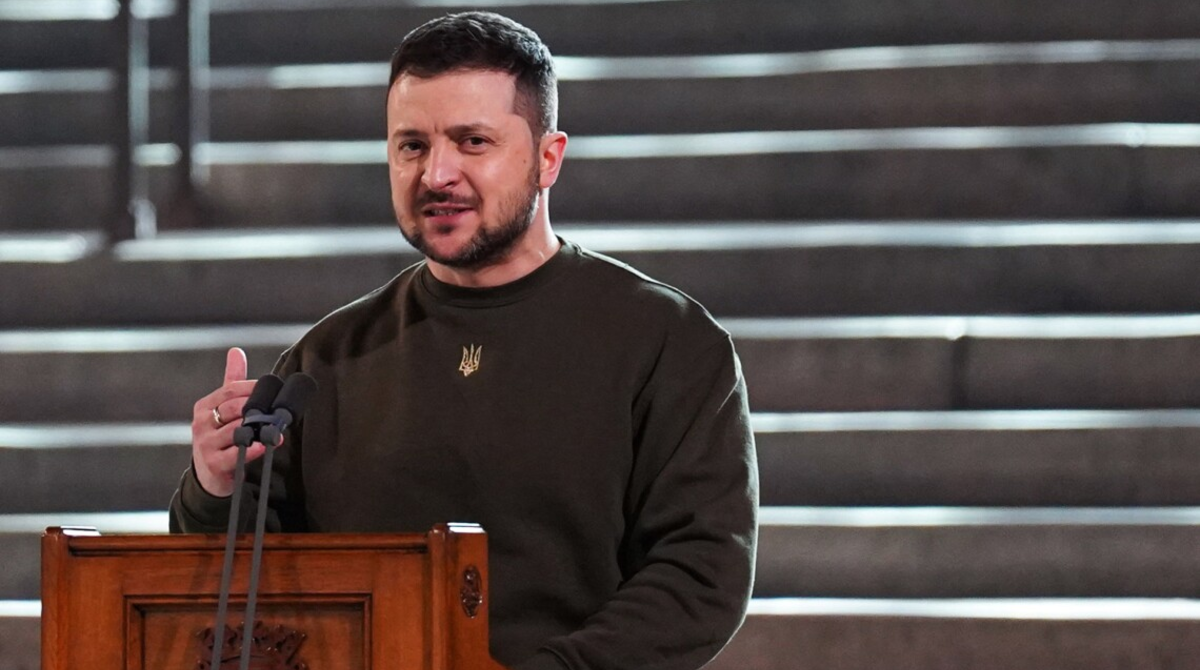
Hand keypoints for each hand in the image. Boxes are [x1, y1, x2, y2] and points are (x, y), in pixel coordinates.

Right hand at [190, 347, 263, 496]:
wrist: (208, 476)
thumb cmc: (219, 437)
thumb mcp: (221, 408)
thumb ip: (231, 381)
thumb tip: (236, 351)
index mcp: (204, 406)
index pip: (232, 390)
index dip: (255, 389)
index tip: (274, 391)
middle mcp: (201, 423)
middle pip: (236, 408)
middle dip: (259, 408)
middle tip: (279, 410)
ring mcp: (206, 444)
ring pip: (237, 430)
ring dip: (260, 429)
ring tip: (276, 429)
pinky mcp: (214, 464)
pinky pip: (237, 453)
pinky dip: (254, 449)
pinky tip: (265, 445)